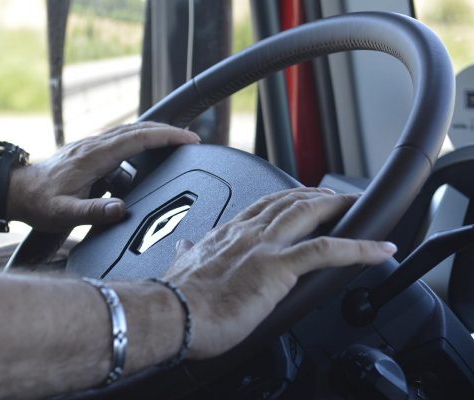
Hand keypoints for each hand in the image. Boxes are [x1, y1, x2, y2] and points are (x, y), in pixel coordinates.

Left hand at [7, 122, 199, 231]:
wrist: (14, 191)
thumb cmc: (38, 203)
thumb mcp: (63, 214)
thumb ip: (92, 212)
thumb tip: (121, 209)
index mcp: (93, 157)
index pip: (137, 139)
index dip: (165, 137)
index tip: (188, 139)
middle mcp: (93, 145)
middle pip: (138, 128)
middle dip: (167, 130)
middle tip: (191, 138)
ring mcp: (90, 145)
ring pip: (129, 130)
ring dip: (154, 132)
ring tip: (176, 141)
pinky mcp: (88, 151)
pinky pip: (120, 138)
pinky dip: (139, 138)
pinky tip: (145, 148)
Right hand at [165, 187, 396, 358]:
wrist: (172, 312)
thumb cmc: (178, 297)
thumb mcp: (183, 264)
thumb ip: (189, 250)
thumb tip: (186, 244)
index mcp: (228, 232)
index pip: (265, 205)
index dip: (289, 198)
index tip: (304, 198)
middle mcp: (249, 232)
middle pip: (292, 201)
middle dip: (320, 196)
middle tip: (340, 197)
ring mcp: (265, 247)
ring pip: (310, 214)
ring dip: (340, 210)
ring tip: (362, 210)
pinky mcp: (277, 268)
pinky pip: (326, 251)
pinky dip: (357, 248)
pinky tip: (378, 250)